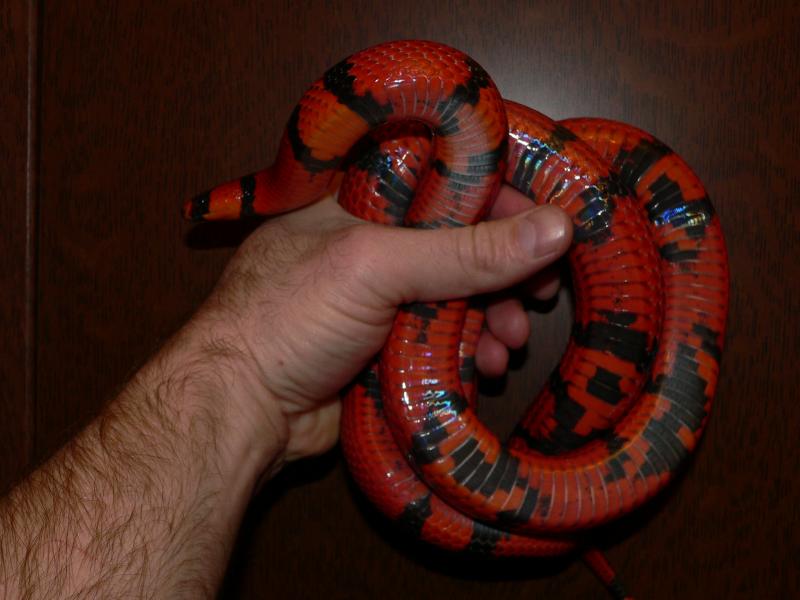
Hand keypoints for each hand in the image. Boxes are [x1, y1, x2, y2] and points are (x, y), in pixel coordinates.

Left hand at [186, 186, 571, 474]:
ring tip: (511, 341)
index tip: (550, 222)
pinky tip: (484, 365)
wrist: (241, 410)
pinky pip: (447, 336)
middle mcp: (375, 242)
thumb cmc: (285, 319)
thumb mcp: (375, 268)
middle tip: (544, 290)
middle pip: (462, 240)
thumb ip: (464, 250)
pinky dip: (472, 348)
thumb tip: (553, 227)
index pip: (447, 179)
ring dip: (496, 315)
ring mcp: (382, 296)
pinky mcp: (389, 343)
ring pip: (460, 293)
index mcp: (361, 200)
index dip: (501, 197)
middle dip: (506, 267)